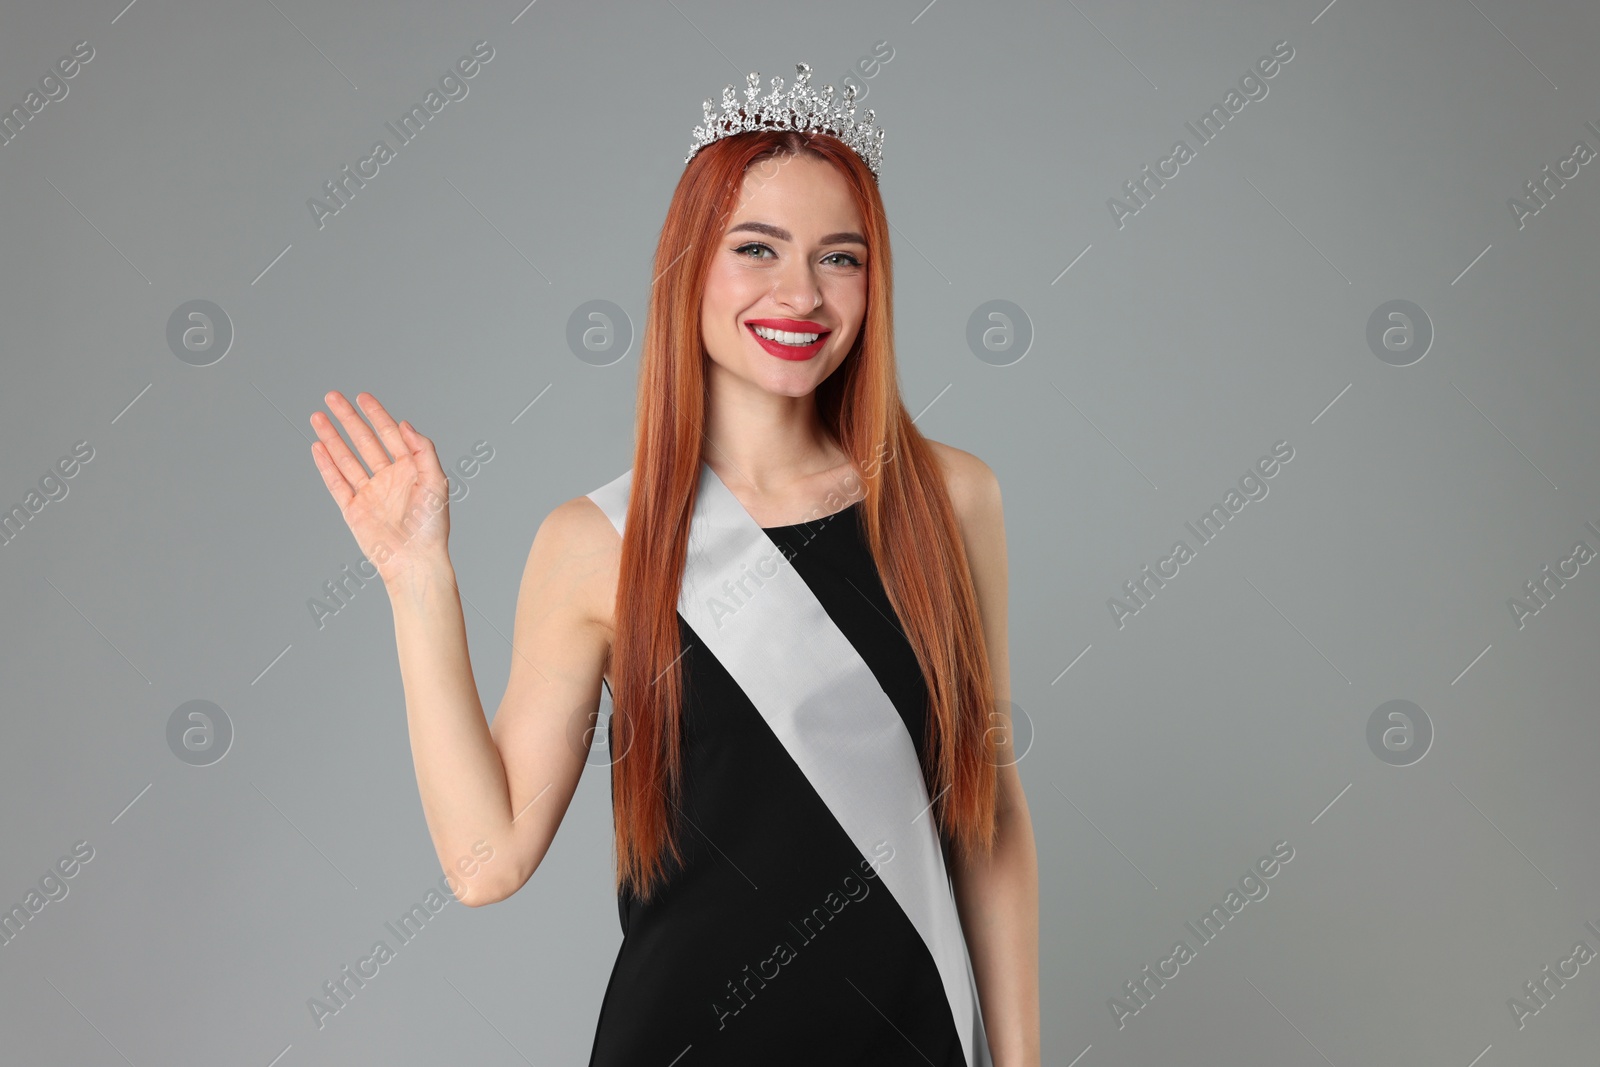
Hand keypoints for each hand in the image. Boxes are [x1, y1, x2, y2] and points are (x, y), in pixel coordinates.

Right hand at [309, 391, 451, 585]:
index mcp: (411, 470)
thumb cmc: (431, 526)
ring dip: (332, 437)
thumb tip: (405, 424)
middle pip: (364, 441)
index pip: (390, 434)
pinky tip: (318, 446)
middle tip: (331, 397)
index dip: (376, 414)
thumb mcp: (436, 482)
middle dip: (348, 418)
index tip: (362, 396)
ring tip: (318, 416)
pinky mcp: (353, 510)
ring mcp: (370, 493)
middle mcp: (389, 478)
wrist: (414, 561)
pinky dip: (326, 464)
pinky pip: (337, 482)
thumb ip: (423, 450)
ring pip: (347, 458)